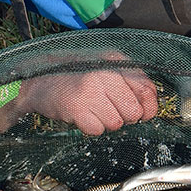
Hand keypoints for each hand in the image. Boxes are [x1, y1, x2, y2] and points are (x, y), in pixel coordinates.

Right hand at [9, 65, 158, 135]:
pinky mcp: (77, 107)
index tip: (144, 114)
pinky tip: (84, 116)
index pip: (146, 89)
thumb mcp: (106, 66)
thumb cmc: (76, 75)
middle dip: (126, 117)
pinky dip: (92, 128)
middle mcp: (104, 72)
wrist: (38, 80)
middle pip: (134, 111)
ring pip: (117, 123)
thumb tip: (151, 105)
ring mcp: (90, 90)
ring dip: (107, 122)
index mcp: (114, 60)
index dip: (149, 107)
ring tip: (94, 111)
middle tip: (111, 111)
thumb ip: (131, 80)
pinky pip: (98, 130)